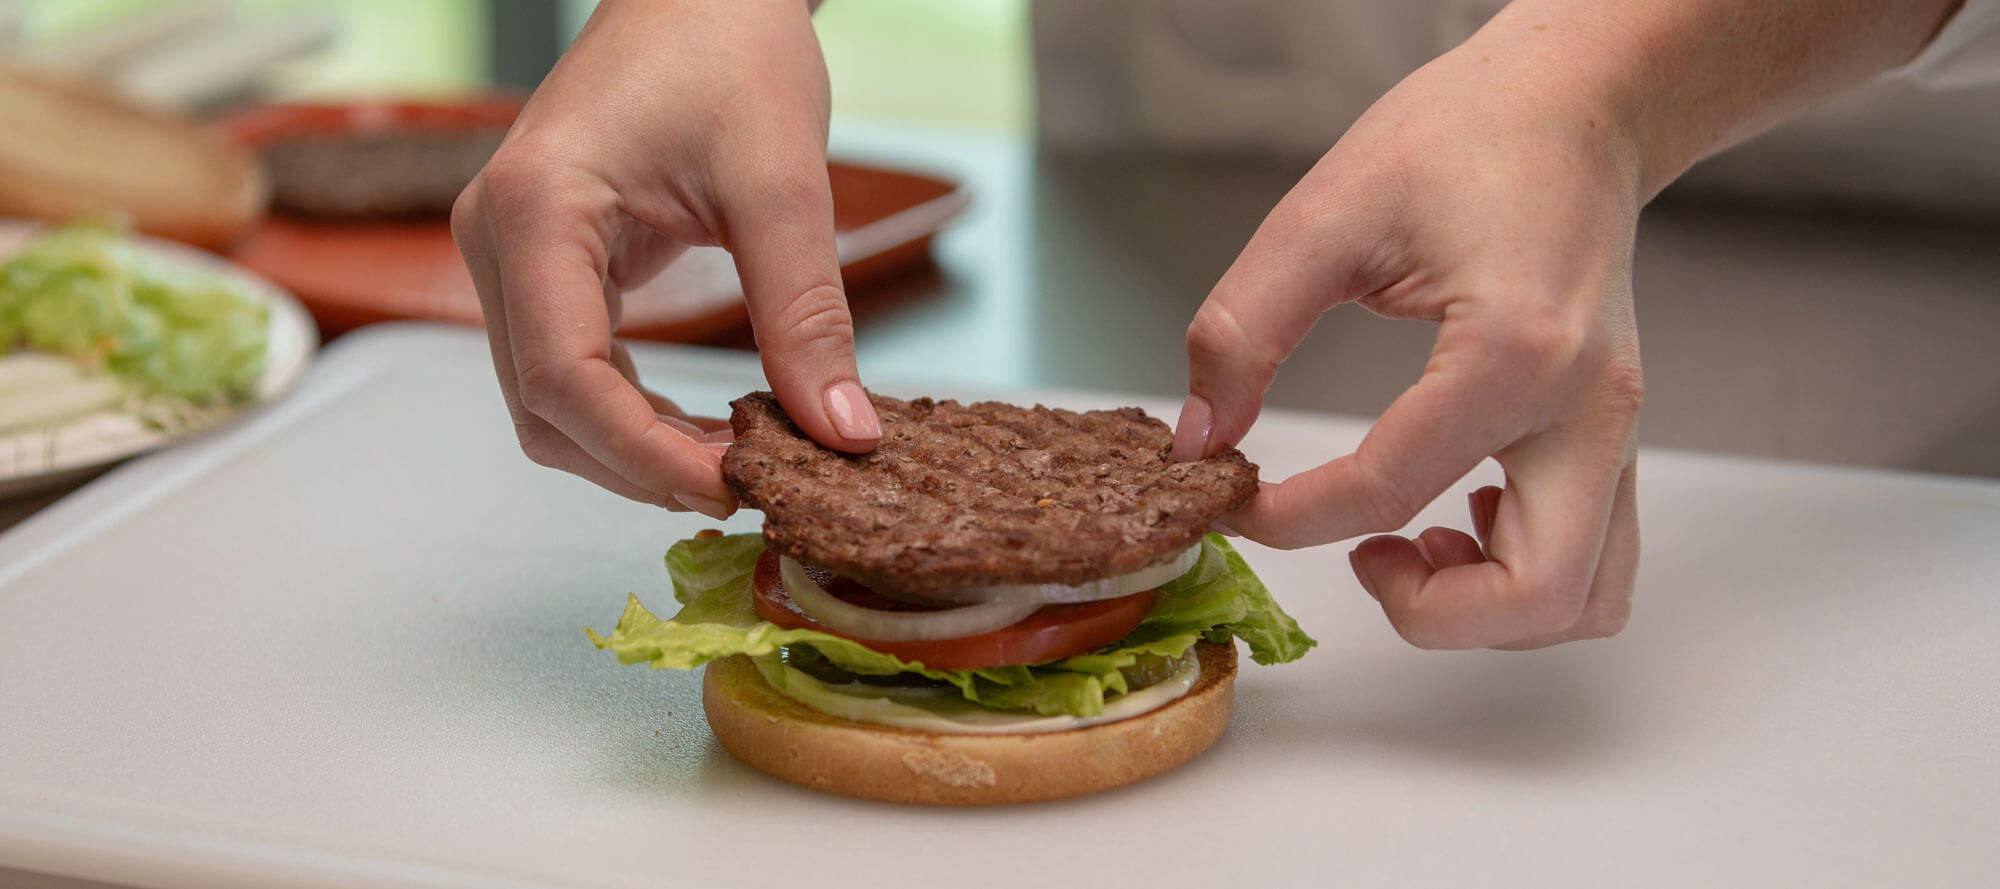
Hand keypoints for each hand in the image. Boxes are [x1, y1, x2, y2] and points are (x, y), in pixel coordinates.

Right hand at [452, 0, 880, 518]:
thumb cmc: (728, 46)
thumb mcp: (783, 182)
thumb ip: (808, 315)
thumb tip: (843, 433)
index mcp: (536, 207)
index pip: (563, 377)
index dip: (642, 454)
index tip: (732, 488)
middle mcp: (497, 237)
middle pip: (545, 406)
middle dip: (641, 465)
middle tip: (750, 489)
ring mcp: (510, 253)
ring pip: (550, 402)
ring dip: (636, 449)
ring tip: (738, 463)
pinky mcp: (543, 263)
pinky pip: (570, 368)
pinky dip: (632, 414)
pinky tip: (707, 427)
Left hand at [1173, 37, 1644, 649]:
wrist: (1574, 105)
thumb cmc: (1465, 138)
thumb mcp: (1325, 214)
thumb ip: (1243, 329)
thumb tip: (1197, 437)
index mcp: (1515, 350)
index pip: (1390, 491)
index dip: (1291, 519)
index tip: (1237, 502)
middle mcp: (1589, 408)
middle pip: (1538, 596)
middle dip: (1428, 611)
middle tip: (1358, 554)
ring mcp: (1616, 429)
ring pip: (1585, 598)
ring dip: (1487, 605)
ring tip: (1408, 537)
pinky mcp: (1614, 434)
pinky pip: (1596, 557)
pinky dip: (1524, 573)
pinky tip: (1451, 509)